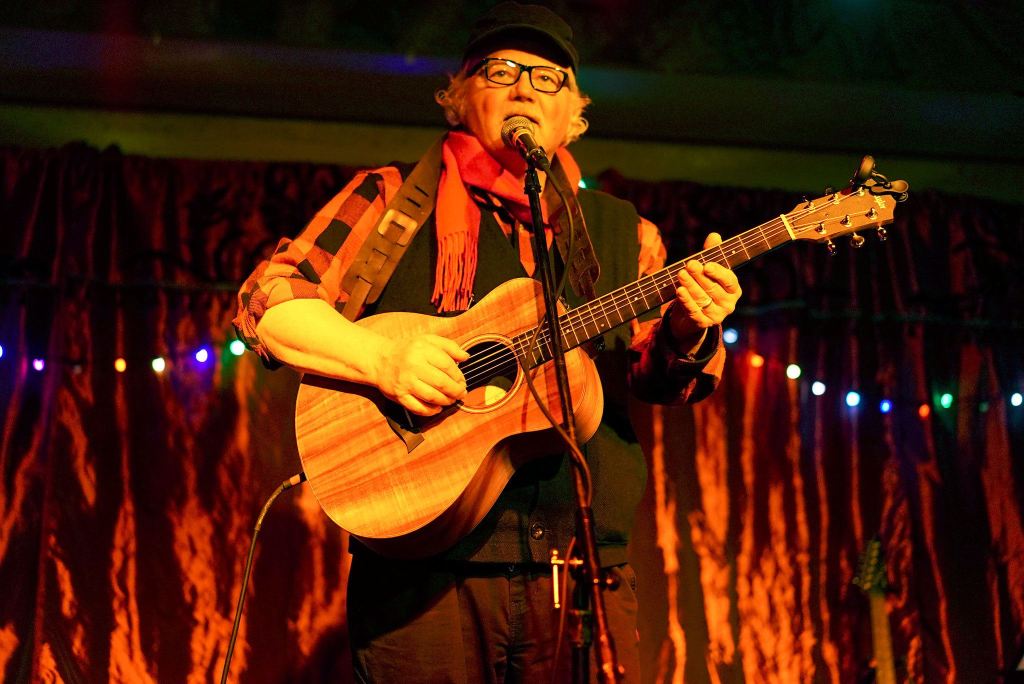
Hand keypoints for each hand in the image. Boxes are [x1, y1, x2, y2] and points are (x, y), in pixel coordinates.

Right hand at [375, 334, 468, 415]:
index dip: (458, 376)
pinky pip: (418, 408)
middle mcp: (413, 366)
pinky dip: (431, 410)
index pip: (447, 365)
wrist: (380, 360)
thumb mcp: (427, 340)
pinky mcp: (399, 396)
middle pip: (441, 383)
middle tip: (461, 393)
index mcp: (422, 350)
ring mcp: (405, 382)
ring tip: (451, 400)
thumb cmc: (407, 350)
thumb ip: (448, 346)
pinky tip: (437, 408)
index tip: (462, 381)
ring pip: (432, 396)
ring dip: (446, 401)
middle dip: (456, 391)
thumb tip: (465, 357)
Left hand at [668, 232, 741, 351]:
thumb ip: (711, 253)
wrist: (690, 315)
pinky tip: (679, 291)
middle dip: (699, 276)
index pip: (729, 280)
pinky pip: (694, 312)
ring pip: (703, 299)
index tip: (706, 265)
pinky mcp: (703, 324)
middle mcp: (728, 304)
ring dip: (691, 286)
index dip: (718, 273)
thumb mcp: (707, 270)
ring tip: (680, 274)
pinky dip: (686, 301)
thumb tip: (714, 235)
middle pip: (713, 288)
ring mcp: (717, 316)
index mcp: (734, 289)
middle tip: (689, 264)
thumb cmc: (702, 286)